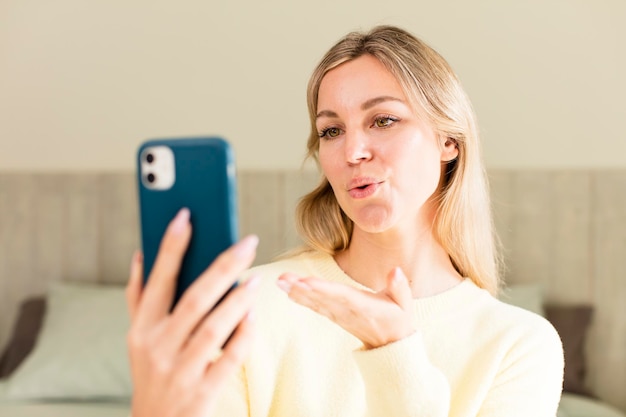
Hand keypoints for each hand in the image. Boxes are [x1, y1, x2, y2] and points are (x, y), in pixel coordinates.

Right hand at [126, 208, 259, 416]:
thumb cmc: (151, 372)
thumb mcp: (137, 337)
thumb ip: (138, 297)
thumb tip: (139, 254)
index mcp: (142, 328)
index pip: (158, 280)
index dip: (171, 246)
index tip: (186, 216)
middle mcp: (157, 347)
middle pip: (194, 298)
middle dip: (223, 266)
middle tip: (248, 242)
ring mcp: (180, 371)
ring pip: (214, 327)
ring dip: (238, 300)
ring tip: (255, 279)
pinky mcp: (201, 393)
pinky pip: (228, 359)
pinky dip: (242, 337)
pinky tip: (253, 316)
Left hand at [276, 267, 415, 349]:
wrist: (392, 345)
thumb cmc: (398, 318)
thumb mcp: (404, 302)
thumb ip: (399, 286)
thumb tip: (395, 271)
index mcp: (365, 306)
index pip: (341, 295)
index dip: (323, 289)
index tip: (305, 282)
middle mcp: (348, 311)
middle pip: (322, 298)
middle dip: (301, 288)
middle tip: (282, 278)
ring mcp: (340, 316)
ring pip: (316, 303)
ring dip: (297, 292)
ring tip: (280, 281)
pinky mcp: (336, 317)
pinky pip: (317, 308)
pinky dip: (302, 299)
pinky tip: (289, 292)